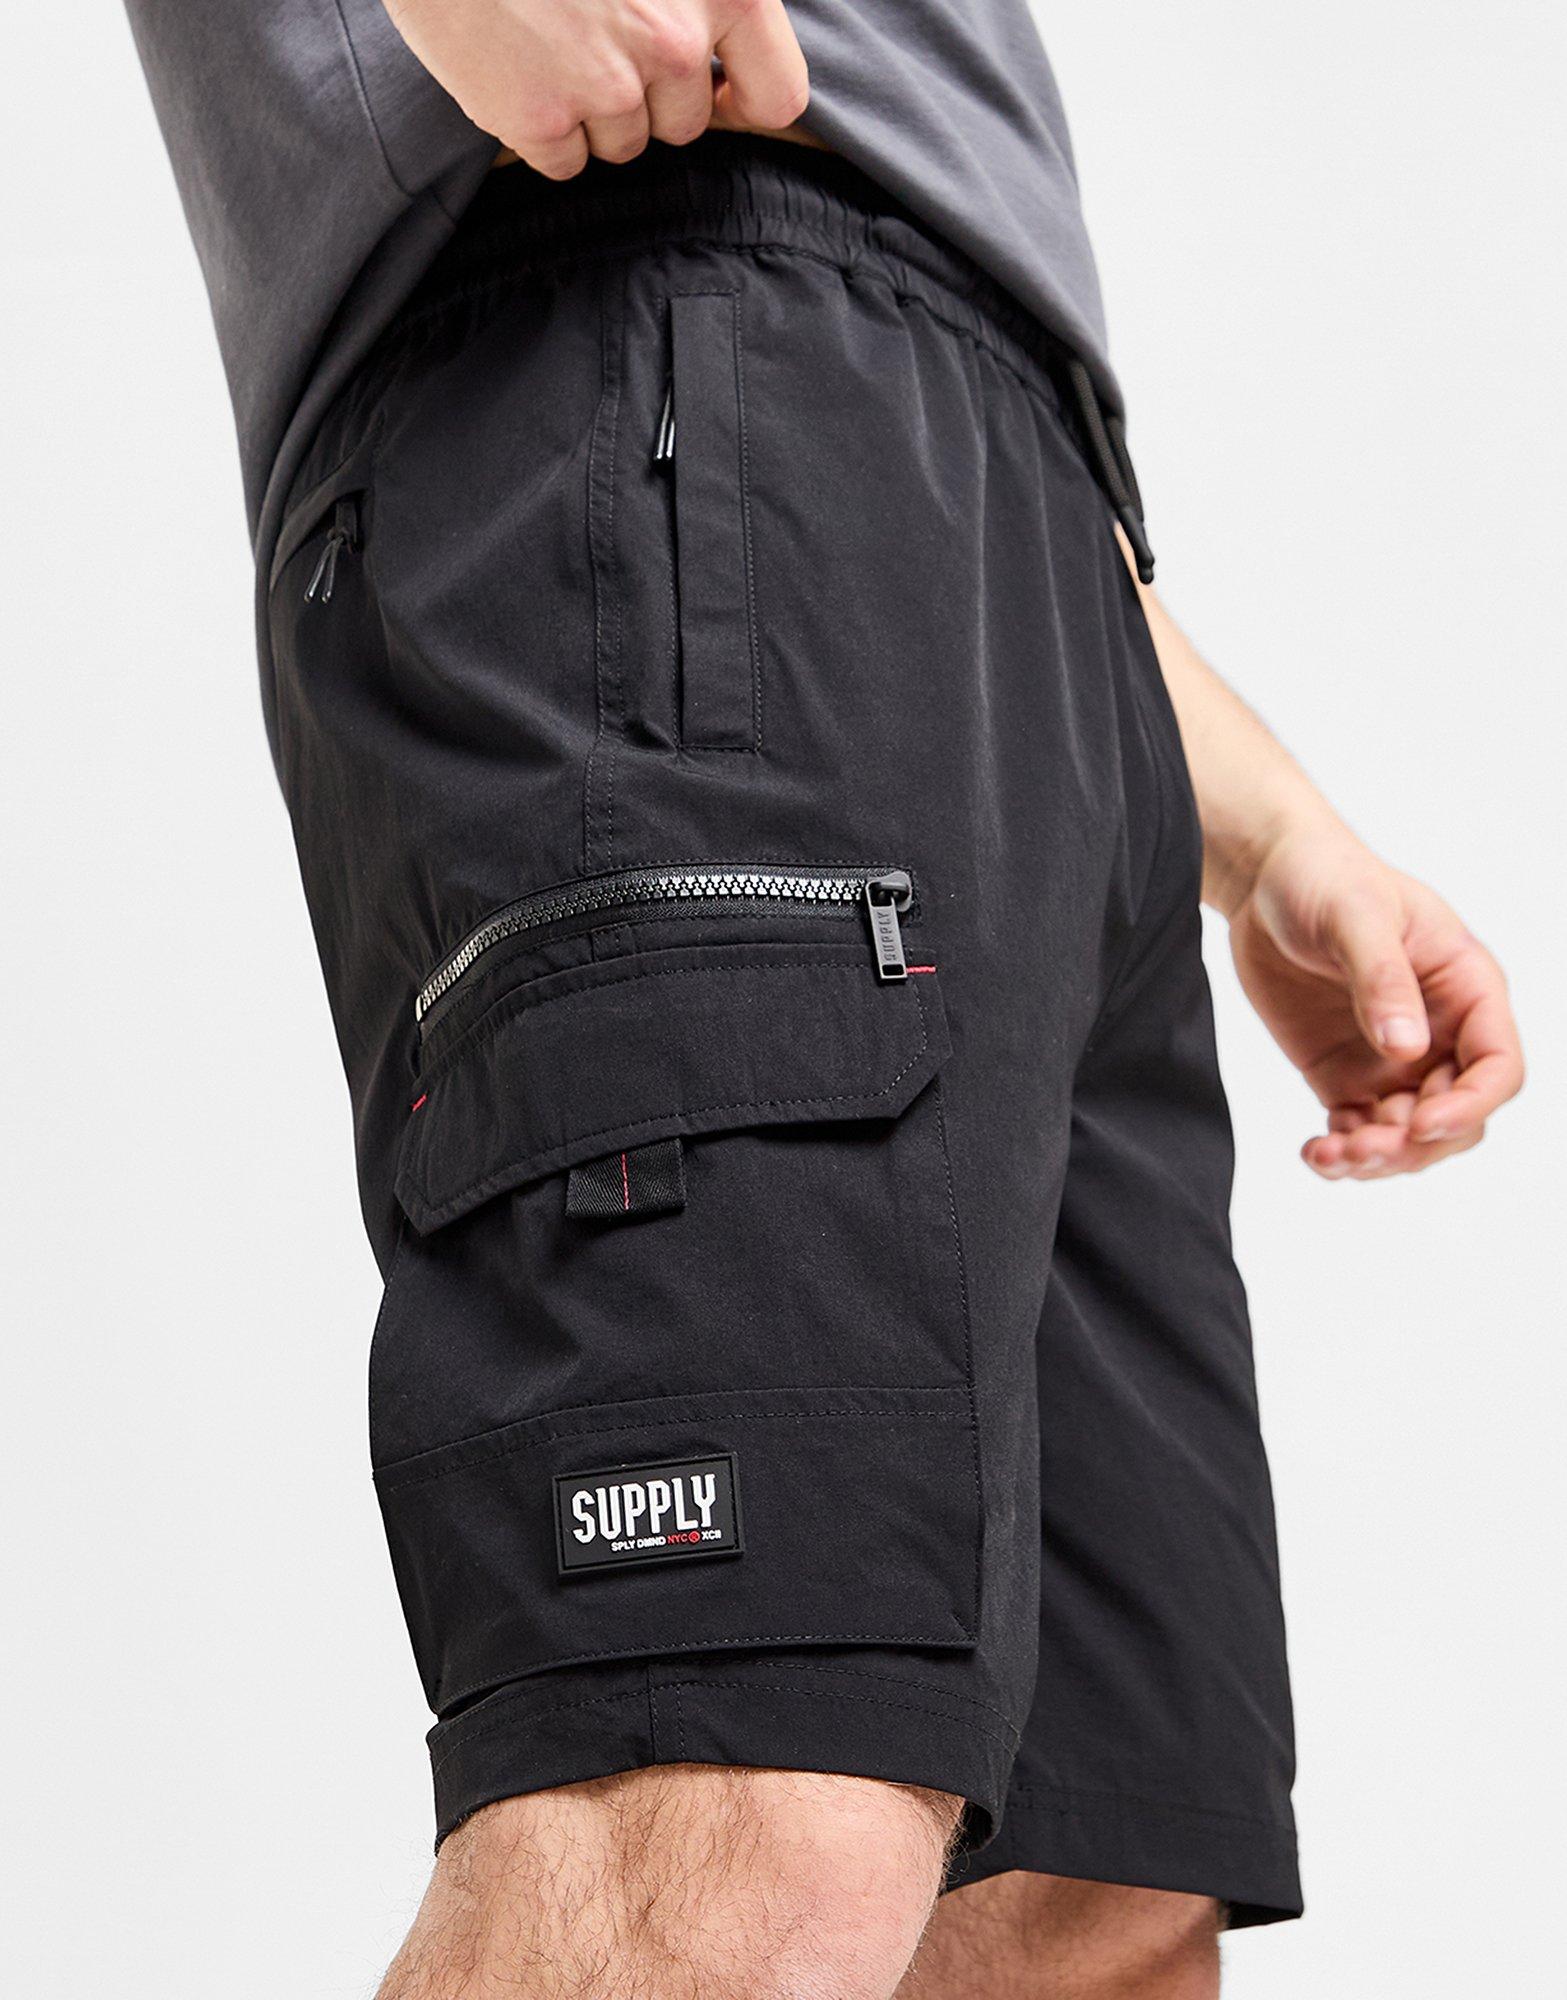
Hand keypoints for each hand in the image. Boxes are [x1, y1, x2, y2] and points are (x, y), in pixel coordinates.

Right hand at [382, 0, 809, 179]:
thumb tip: (719, 57)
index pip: (777, 94)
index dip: (743, 102)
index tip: (719, 95)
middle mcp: (675, 41)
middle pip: (683, 124)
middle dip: (646, 95)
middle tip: (593, 31)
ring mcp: (607, 85)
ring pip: (623, 144)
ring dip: (590, 111)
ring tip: (549, 37)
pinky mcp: (540, 119)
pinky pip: (563, 162)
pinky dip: (541, 129)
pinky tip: (518, 64)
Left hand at [1226, 823, 1523, 1178]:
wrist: (1265, 878)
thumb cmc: (1326, 878)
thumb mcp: (1358, 915)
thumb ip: (1382, 979)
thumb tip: (1407, 1048)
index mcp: (1466, 990)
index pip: (1498, 1066)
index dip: (1471, 1104)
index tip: (1422, 1122)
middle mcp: (1440, 1033)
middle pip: (1458, 1116)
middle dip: (1417, 1144)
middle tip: (1363, 1147)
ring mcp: (1393, 1059)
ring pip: (1410, 1137)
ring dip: (1379, 1158)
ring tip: (1330, 1156)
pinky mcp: (1345, 1075)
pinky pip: (1358, 1131)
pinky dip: (1343, 1154)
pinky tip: (1315, 1154)